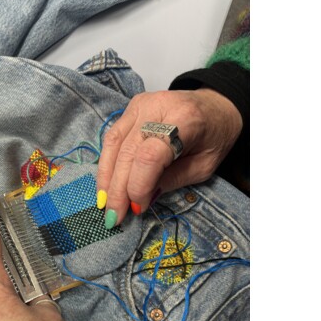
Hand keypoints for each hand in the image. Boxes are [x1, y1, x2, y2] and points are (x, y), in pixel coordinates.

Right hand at [97, 88, 242, 226]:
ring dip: (106, 177)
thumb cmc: (213, 136)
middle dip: (118, 188)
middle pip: (127, 151)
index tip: (138, 208)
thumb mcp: (204, 166)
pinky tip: (106, 185)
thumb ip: (173, 180)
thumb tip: (141, 200)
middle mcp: (158, 107)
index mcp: (184, 120)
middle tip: (115, 216)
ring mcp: (141, 104)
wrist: (215, 106)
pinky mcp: (131, 106)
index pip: (150, 156)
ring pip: (113, 144)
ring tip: (105, 204)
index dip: (138, 185)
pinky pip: (112, 138)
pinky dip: (107, 164)